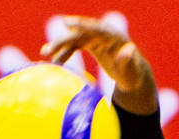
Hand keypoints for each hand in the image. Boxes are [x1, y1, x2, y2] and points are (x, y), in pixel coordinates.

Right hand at [41, 16, 157, 115]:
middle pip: (81, 33)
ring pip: (74, 38)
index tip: (68, 24)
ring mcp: (96, 38)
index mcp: (113, 36)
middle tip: (49, 48)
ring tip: (45, 54)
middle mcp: (103, 34)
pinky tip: (54, 62)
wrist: (132, 75)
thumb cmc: (133, 75)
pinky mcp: (91, 44)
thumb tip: (128, 49)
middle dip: (64, 39)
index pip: (96, 28)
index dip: (82, 25)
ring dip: (60, 46)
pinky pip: (75, 46)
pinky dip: (65, 53)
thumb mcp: (132, 72)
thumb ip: (129, 61)